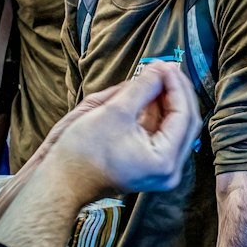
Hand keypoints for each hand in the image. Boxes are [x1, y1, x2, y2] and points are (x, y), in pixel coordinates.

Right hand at [51, 61, 200, 195]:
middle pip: (185, 122)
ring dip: (166, 101)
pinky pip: (160, 135)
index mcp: (164, 161)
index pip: (183, 115)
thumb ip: (142, 88)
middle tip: (164, 68)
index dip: (176, 86)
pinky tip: (149, 94)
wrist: (61, 181)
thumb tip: (158, 69)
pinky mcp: (148, 166)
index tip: (165, 65)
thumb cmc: (82, 152)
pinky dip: (156, 114)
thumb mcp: (115, 111)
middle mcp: (169, 170)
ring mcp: (160, 171)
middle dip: (175, 92)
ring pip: (174, 127)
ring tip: (155, 76)